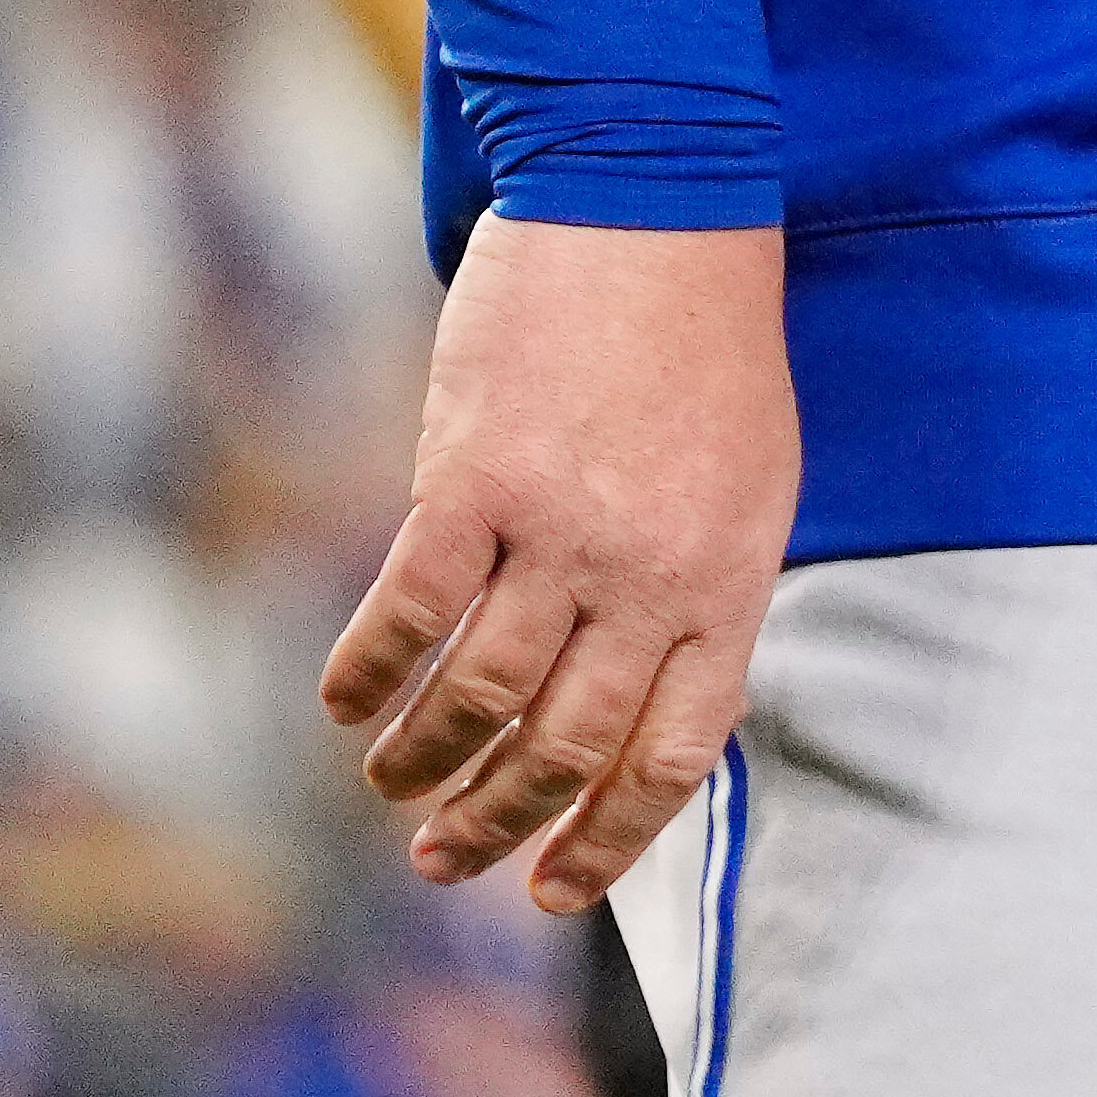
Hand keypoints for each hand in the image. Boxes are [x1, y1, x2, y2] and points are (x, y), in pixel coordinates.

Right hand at [315, 216, 798, 914]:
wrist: (660, 204)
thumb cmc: (708, 345)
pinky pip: (408, 613)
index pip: (673, 752)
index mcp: (731, 577)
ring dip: (423, 762)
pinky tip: (346, 701)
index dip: (608, 839)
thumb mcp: (750, 478)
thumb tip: (642, 698)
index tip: (551, 892)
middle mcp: (650, 571)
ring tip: (391, 785)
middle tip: (443, 858)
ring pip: (480, 697)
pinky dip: (367, 673)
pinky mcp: (474, 480)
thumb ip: (702, 589)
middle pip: (566, 746)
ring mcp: (560, 529)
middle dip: (498, 824)